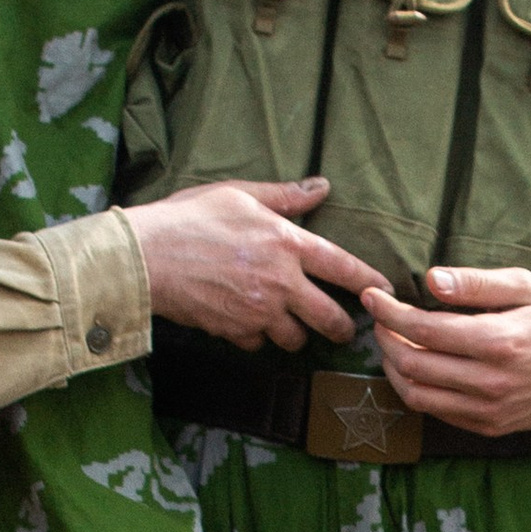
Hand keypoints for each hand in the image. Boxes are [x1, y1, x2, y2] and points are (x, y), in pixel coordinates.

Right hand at [127, 180, 379, 350]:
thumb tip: (320, 186)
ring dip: (296, 334)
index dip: (368, 280)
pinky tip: (247, 324)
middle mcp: (281, 283)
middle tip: (343, 329)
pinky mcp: (235, 332)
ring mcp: (259, 312)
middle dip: (341, 328)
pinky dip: (257, 338)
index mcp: (287, 244)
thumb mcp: (238, 195)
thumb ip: (283, 196)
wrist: (146, 257)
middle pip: (330, 318)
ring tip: (289, 325)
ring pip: (295, 339)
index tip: (384, 290)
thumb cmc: (189, 218)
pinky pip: (258, 345)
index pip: (343, 267)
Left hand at [363, 266, 530, 438]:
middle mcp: (492, 382)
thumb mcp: (527, 286)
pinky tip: (418, 367)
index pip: (423, 329)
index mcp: (500, 341)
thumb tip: (432, 280)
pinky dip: (417, 390)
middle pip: (412, 364)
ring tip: (393, 344)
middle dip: (386, 339)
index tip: (373, 297)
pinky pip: (437, 413)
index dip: (389, 312)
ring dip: (394, 368)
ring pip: (417, 395)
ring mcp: (490, 410)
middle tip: (381, 319)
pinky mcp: (491, 426)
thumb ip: (477, 283)